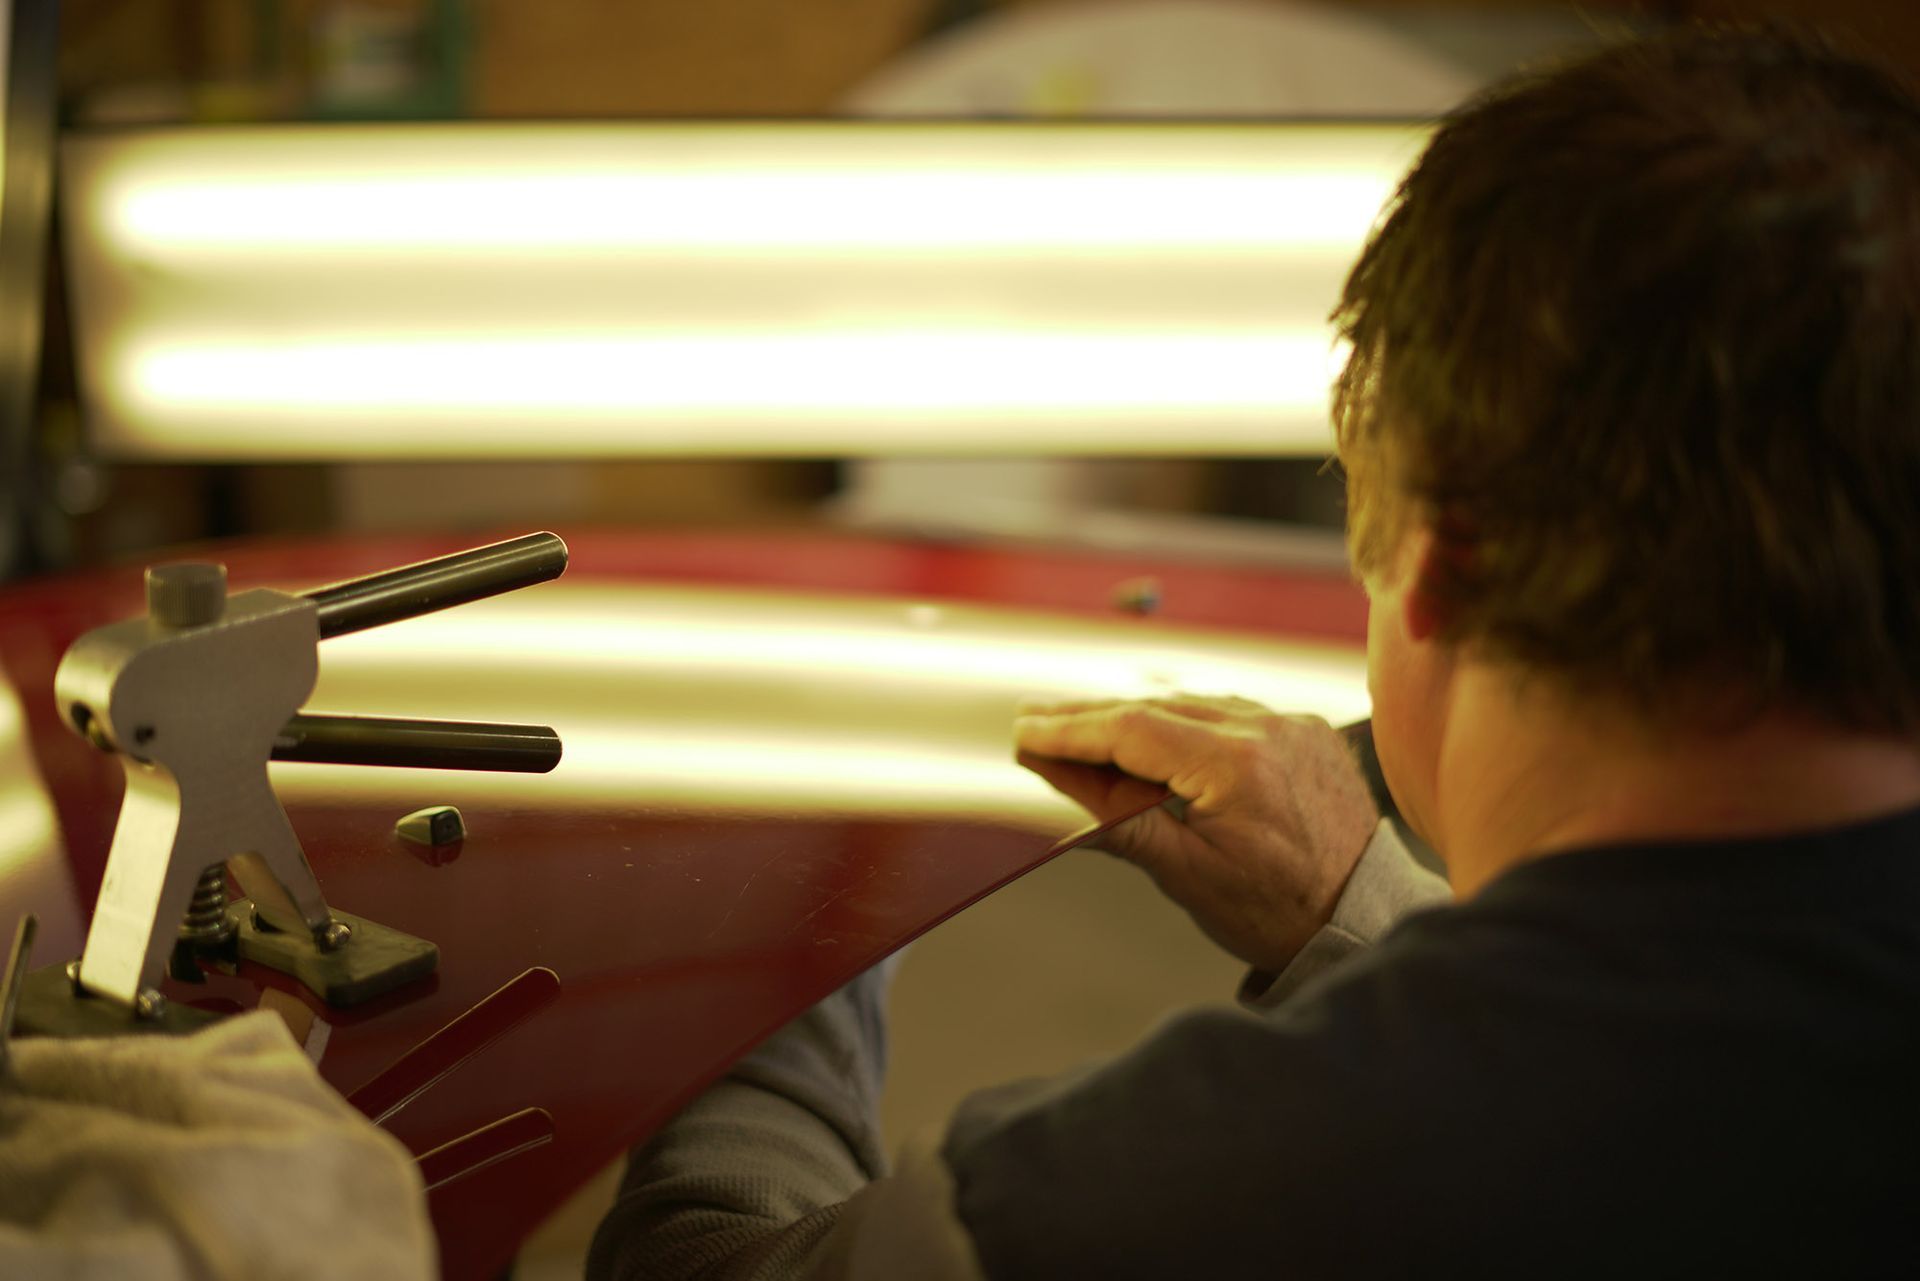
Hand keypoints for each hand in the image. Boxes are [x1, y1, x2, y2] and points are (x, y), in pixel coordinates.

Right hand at [1014, 695, 1379, 972]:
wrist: (1363, 918)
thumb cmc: (1281, 911)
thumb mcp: (1189, 877)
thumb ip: (1121, 824)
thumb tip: (1060, 785)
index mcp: (1237, 765)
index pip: (1132, 730)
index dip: (1071, 729)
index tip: (1026, 731)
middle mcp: (1268, 729)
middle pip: (1156, 706)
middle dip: (1090, 715)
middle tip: (1034, 719)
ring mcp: (1291, 724)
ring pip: (1192, 703)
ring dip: (1134, 714)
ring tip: (1080, 725)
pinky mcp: (1306, 731)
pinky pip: (1229, 711)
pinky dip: (1183, 718)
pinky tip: (1151, 729)